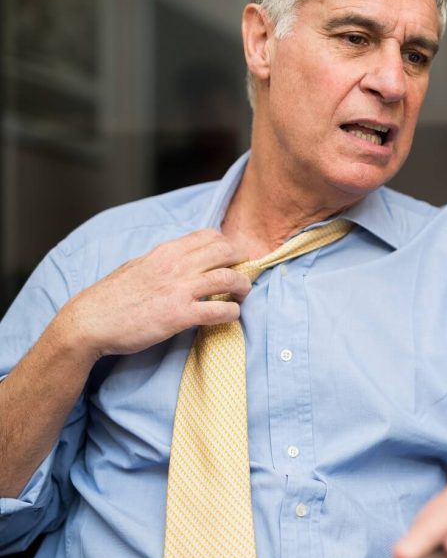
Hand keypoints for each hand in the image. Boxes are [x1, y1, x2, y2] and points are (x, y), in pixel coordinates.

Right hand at [57, 229, 250, 359]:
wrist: (89, 322)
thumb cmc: (111, 297)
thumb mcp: (137, 266)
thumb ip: (163, 261)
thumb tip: (184, 259)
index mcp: (165, 252)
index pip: (209, 235)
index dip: (228, 245)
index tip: (234, 257)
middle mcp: (175, 265)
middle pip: (225, 251)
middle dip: (242, 261)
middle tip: (245, 274)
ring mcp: (178, 289)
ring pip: (229, 278)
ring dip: (243, 286)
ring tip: (242, 294)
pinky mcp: (179, 315)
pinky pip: (219, 310)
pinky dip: (232, 312)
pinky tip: (231, 316)